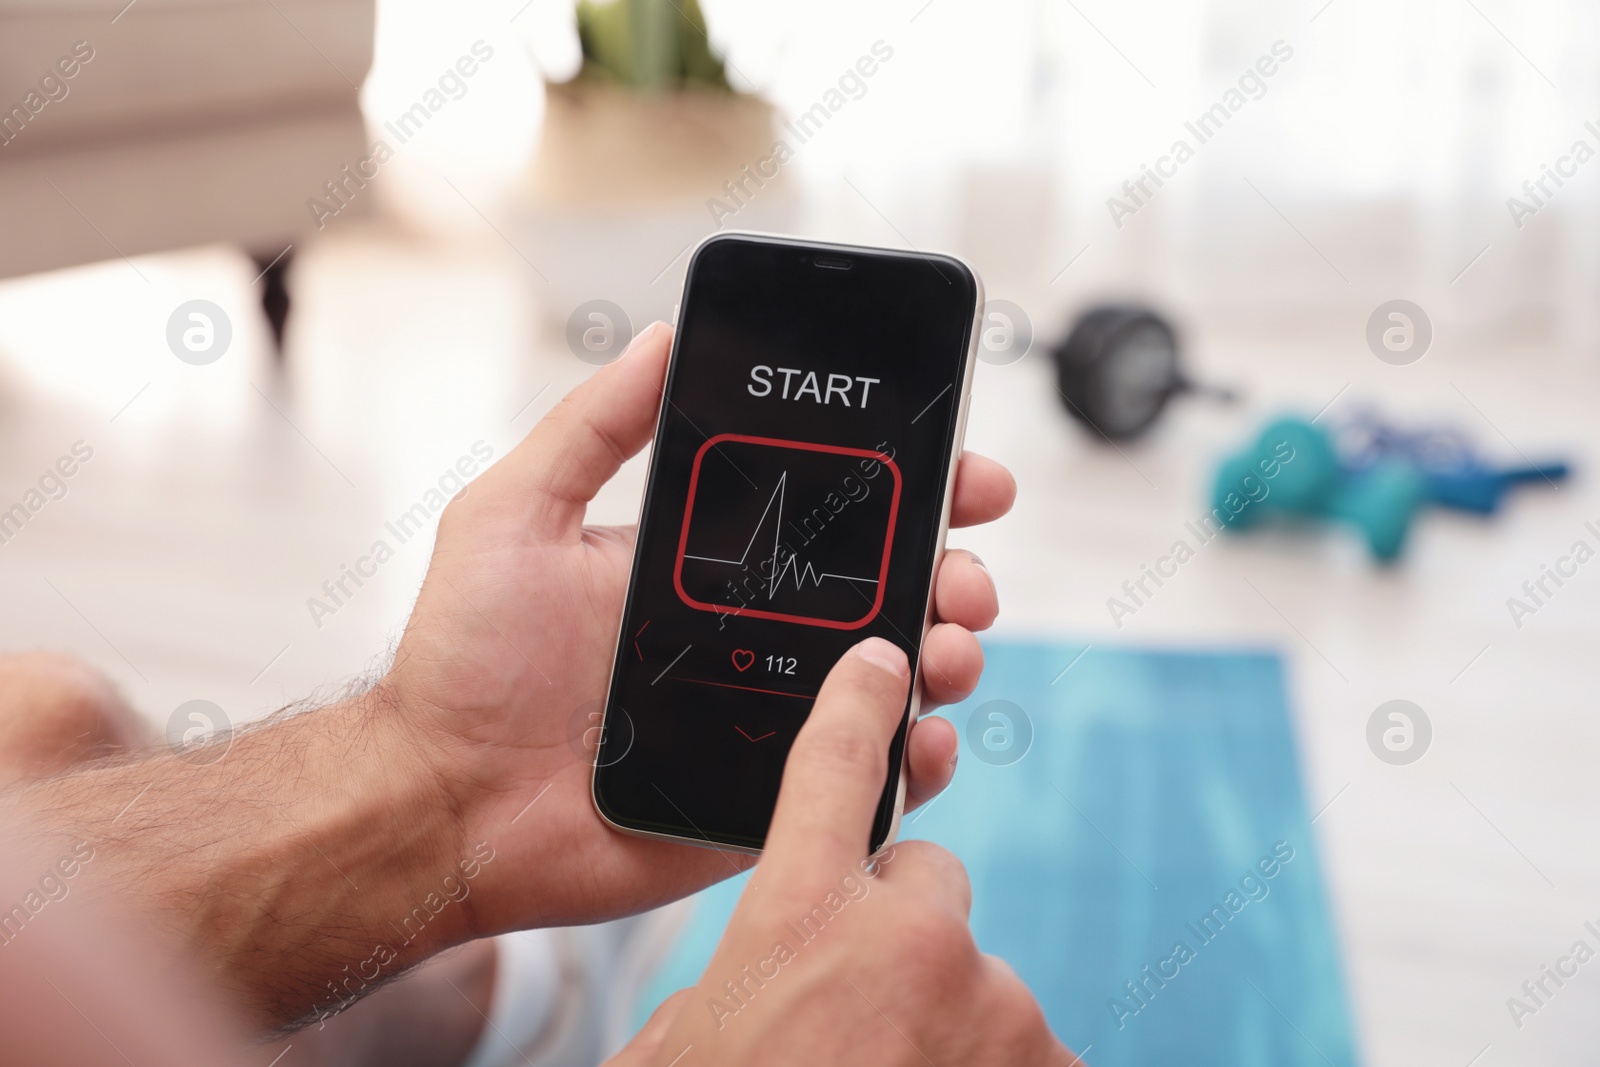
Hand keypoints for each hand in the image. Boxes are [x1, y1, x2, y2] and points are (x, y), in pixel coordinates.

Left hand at [392, 323, 1015, 936]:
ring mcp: (767, 716)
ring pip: (892, 679)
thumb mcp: (514, 516)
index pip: (831, 513)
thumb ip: (589, 429)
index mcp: (710, 565)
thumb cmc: (465, 663)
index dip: (908, 487)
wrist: (444, 805)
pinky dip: (913, 758)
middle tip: (963, 573)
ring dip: (947, 654)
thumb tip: (659, 338)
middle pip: (886, 592)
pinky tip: (922, 737)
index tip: (963, 469)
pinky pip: (863, 777)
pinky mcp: (767, 798)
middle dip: (952, 571)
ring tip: (948, 648)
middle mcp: (752, 634)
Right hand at [603, 638, 1076, 1066]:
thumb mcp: (683, 1043)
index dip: (856, 706)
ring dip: (946, 1029)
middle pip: (927, 887)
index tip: (883, 657)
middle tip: (854, 1027)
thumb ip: (741, 978)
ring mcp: (993, 1004)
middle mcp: (907, 938)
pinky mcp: (1046, 1061)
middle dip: (901, 938)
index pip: (831, 770)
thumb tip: (778, 977)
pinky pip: (1022, 1051)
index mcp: (797, 918)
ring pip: (978, 983)